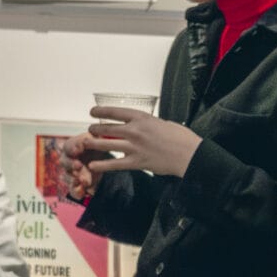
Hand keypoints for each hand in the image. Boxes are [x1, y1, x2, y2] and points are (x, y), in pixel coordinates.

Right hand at [54, 136, 106, 203]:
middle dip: (71, 164)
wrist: (104, 161)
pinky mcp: (77, 185)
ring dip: (75, 179)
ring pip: (68, 177)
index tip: (78, 150)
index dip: (72, 148)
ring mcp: (72, 173)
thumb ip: (95, 138)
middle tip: (78, 165)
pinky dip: (77, 192)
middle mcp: (69, 160)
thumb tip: (90, 138)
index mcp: (73, 147)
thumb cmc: (98, 147)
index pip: (68, 146)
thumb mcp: (99, 139)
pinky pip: (73, 190)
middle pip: (65, 162)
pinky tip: (82, 192)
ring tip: (84, 181)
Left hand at [78, 106, 201, 179]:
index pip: (115, 112)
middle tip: (91, 130)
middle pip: (107, 128)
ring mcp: (134, 147)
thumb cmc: (181, 138)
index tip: (92, 112)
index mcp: (142, 118)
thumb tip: (141, 127)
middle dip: (95, 129)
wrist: (189, 154)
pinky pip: (115, 163)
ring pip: (106, 144)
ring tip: (87, 143)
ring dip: (94, 143)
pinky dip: (102, 164)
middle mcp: (135, 131)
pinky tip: (93, 165)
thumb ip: (148, 125)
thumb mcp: (162, 123)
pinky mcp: (137, 162)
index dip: (101, 111)